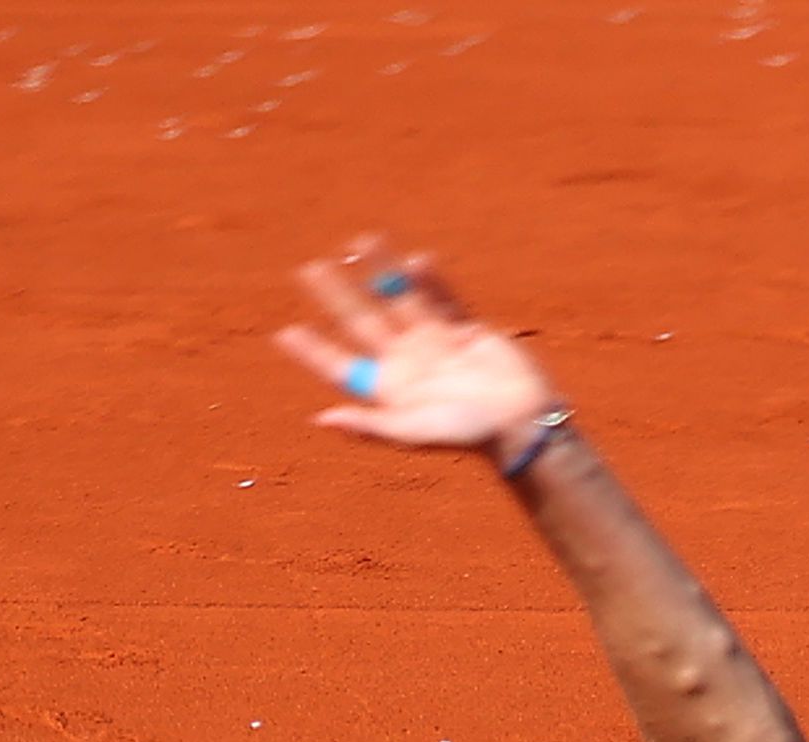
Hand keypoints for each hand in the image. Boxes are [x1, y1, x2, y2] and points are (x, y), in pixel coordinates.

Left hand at [271, 234, 555, 460]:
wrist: (523, 423)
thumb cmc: (469, 434)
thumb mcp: (415, 432)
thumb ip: (370, 426)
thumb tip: (321, 420)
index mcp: (391, 389)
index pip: (342, 367)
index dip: (314, 351)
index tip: (285, 334)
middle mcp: (408, 362)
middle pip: (362, 323)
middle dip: (336, 297)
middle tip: (309, 270)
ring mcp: (436, 343)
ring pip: (400, 300)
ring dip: (379, 271)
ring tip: (359, 241)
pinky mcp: (467, 330)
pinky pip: (443, 298)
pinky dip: (430, 280)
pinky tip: (414, 260)